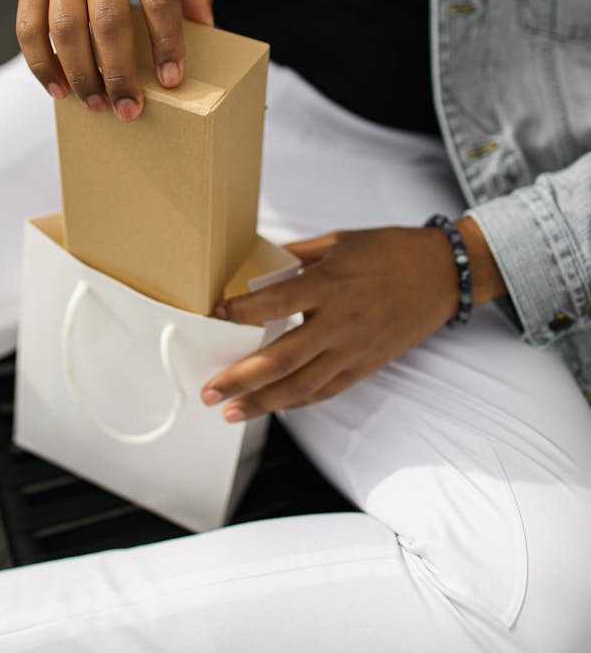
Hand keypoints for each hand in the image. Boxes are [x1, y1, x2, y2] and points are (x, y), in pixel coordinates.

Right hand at [11, 0, 214, 119]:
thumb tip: (207, 29)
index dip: (167, 42)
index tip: (172, 80)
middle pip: (108, 20)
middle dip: (120, 72)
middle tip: (131, 109)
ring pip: (65, 29)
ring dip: (81, 75)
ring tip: (98, 105)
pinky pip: (28, 28)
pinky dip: (42, 65)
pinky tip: (59, 90)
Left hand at [201, 219, 505, 420]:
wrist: (443, 273)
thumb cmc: (390, 250)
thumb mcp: (339, 241)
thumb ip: (298, 256)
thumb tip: (259, 264)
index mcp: (331, 283)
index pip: (276, 302)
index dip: (243, 311)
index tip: (217, 314)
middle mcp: (341, 321)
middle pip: (282, 358)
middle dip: (241, 377)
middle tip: (209, 390)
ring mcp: (354, 348)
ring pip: (302, 385)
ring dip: (263, 402)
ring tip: (231, 411)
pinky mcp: (367, 364)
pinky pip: (327, 390)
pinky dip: (297, 401)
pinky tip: (273, 407)